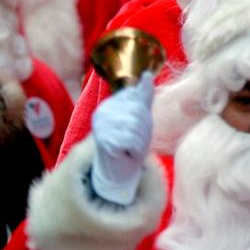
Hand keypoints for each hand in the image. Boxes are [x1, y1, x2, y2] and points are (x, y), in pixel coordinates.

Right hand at [90, 71, 154, 204]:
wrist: (116, 174)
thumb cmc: (129, 144)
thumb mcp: (139, 118)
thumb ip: (143, 97)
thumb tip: (148, 74)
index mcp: (111, 104)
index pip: (137, 98)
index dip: (144, 115)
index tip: (138, 129)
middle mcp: (102, 112)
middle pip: (138, 112)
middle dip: (144, 130)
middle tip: (138, 142)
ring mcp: (101, 126)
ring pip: (136, 126)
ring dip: (142, 142)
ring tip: (134, 148)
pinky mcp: (103, 140)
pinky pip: (131, 140)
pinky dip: (136, 150)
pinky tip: (130, 154)